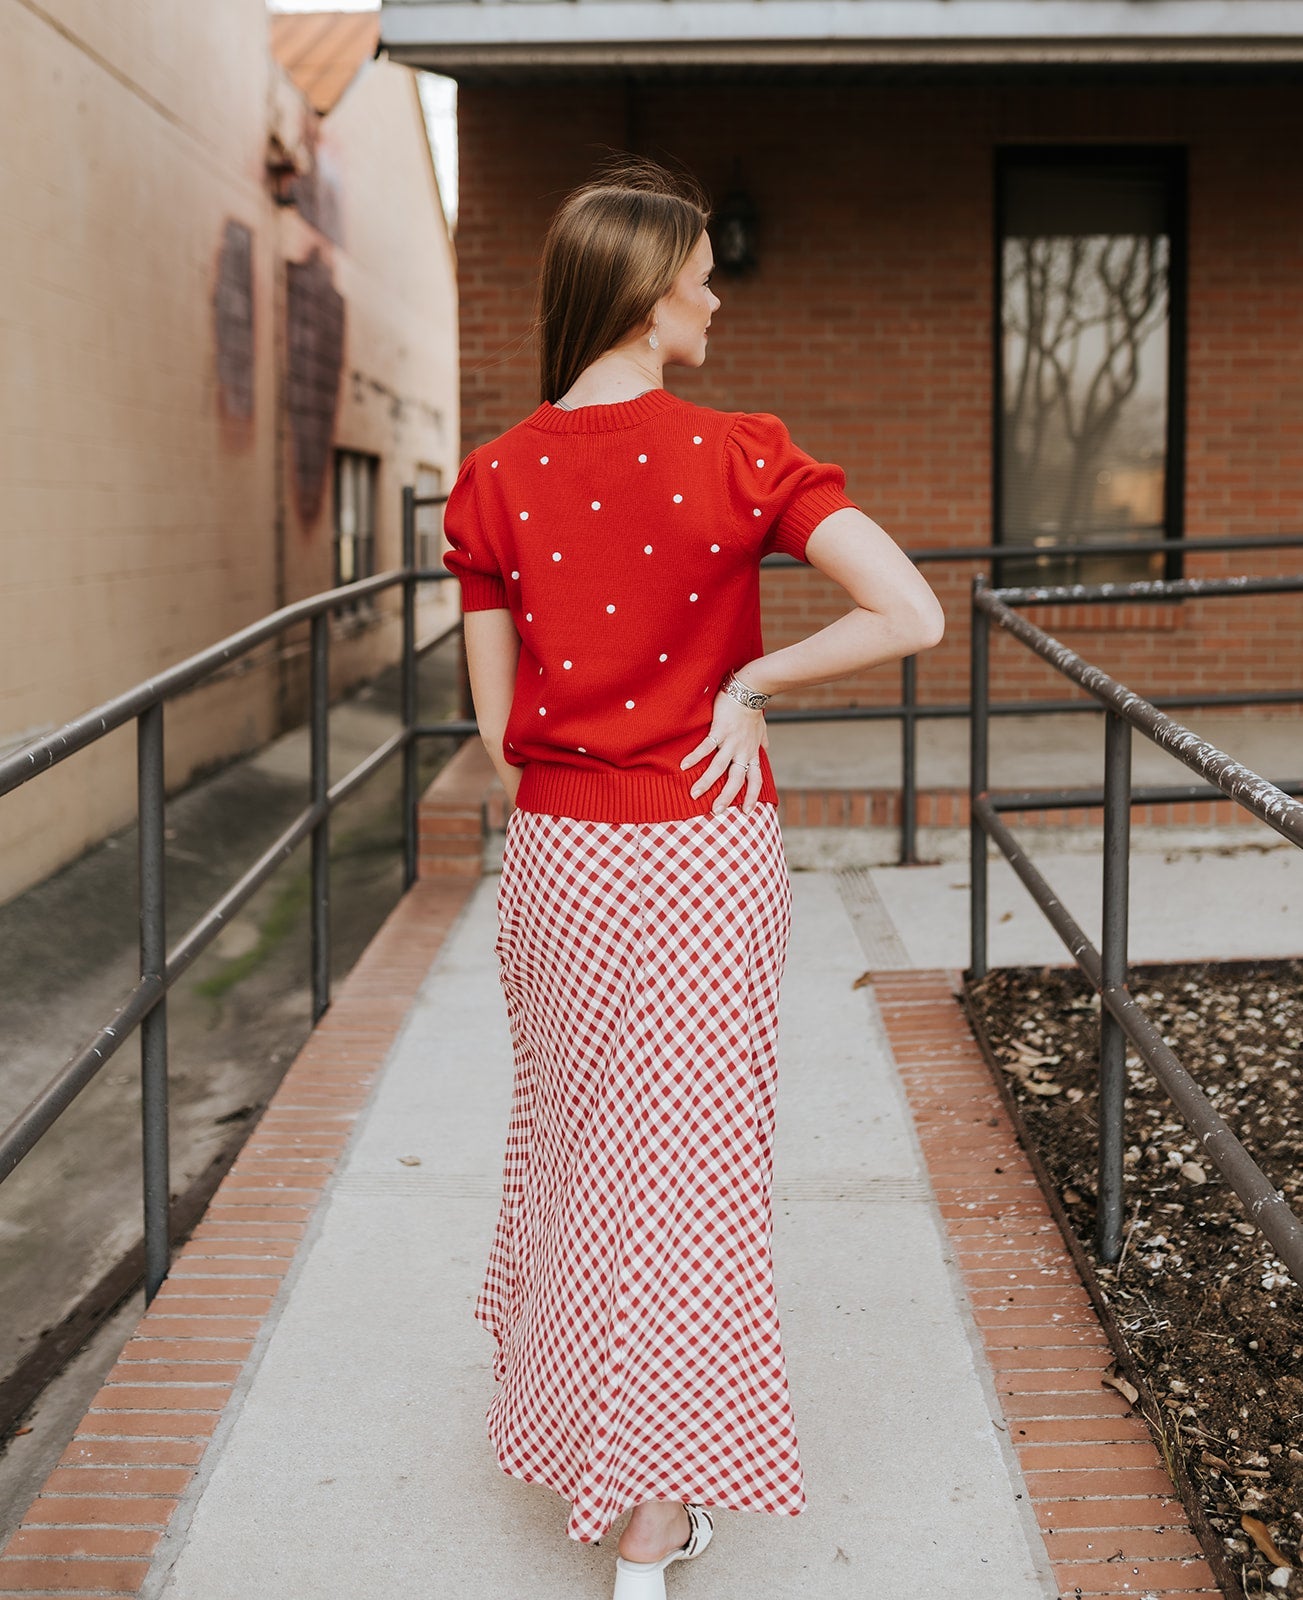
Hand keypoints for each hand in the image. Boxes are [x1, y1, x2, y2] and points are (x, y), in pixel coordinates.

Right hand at [680, 692, 765, 813]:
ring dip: (706, 782)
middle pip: (736, 780)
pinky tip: (683, 766)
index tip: (746, 812)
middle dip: (726, 797)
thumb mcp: (761, 728)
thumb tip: (766, 746)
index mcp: (752, 752)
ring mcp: (731, 741)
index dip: (752, 797)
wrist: (751, 689)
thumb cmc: (753, 708)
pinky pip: (706, 747)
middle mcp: (743, 751)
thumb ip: (762, 739)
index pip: (755, 780)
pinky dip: (695, 757)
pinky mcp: (720, 730)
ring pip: (719, 767)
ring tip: (694, 794)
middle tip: (715, 812)